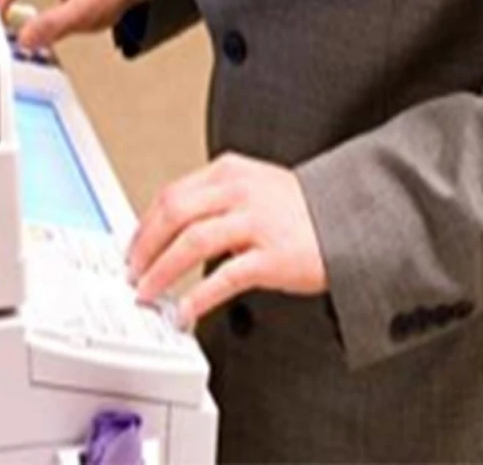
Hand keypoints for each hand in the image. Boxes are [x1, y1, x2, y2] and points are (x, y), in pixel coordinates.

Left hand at [127, 153, 327, 327]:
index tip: (133, 247)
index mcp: (229, 172)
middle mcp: (239, 192)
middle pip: (173, 214)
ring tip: (148, 291)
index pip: (171, 194)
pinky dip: (198, 297)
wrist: (349, 220)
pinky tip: (185, 310)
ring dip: (161, 270)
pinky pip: (224, 277)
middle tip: (133, 270)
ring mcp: (256, 222)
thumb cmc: (299, 209)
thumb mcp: (253, 187)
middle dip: (144, 246)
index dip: (144, 224)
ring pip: (191, 242)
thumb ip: (214, 200)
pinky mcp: (273, 255)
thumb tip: (170, 230)